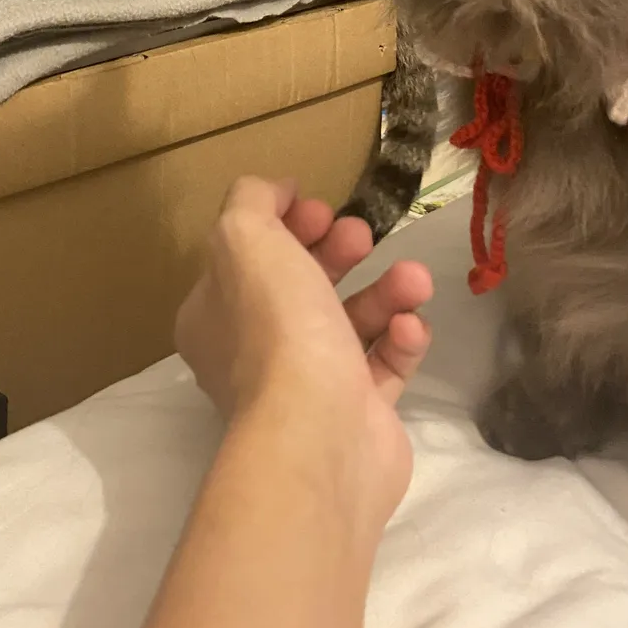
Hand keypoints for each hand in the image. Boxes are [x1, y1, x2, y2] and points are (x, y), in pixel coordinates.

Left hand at [175, 177, 432, 530]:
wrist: (321, 436)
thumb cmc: (276, 330)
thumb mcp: (244, 239)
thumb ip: (251, 201)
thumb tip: (277, 191)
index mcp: (215, 317)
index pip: (245, 258)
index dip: (283, 223)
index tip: (317, 208)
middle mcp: (254, 354)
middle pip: (301, 285)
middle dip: (337, 251)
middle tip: (361, 235)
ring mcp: (308, 388)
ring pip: (351, 321)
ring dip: (386, 291)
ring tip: (413, 280)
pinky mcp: (359, 414)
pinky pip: (385, 364)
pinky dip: (401, 339)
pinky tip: (410, 327)